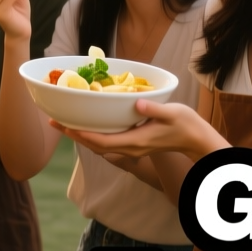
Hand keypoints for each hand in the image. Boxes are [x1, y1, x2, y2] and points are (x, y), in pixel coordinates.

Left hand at [53, 100, 223, 159]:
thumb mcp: (172, 113)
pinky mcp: (134, 143)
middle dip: (74, 135)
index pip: (103, 141)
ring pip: (100, 145)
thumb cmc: (186, 124)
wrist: (196, 140)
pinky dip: (93, 135)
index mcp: (136, 141)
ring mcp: (132, 147)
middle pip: (95, 145)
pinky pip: (108, 142)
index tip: (66, 126)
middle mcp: (130, 147)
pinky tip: (87, 124)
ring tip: (64, 123)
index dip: (82, 134)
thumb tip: (138, 103)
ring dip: (81, 135)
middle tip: (54, 122)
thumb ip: (154, 109)